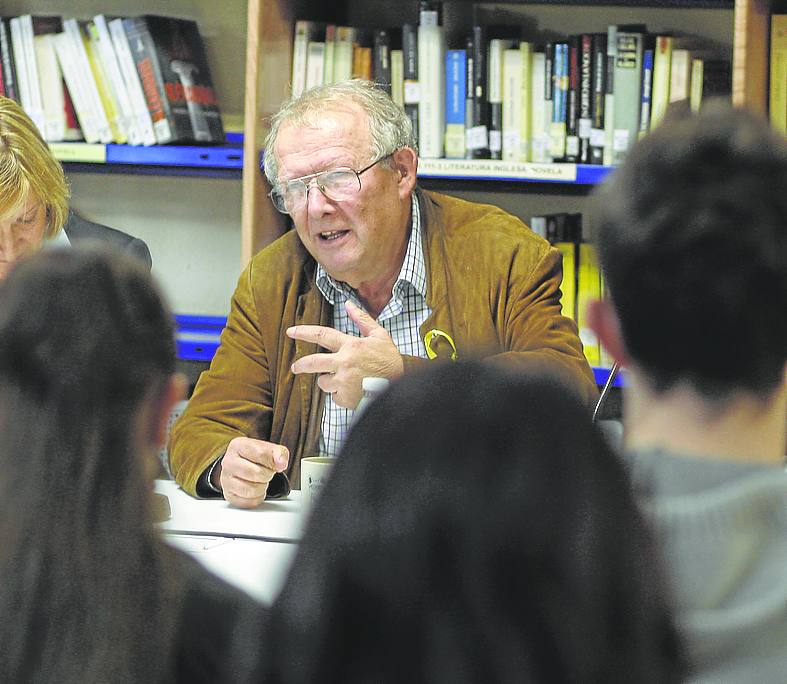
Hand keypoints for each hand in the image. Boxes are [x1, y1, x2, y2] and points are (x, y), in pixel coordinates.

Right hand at [214, 436, 288, 508]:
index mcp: (238, 446)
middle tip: (266, 471)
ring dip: (262, 487)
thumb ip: (279, 452)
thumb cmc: (254, 457)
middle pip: (258, 473)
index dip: (274, 461)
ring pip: (252, 490)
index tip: (279, 464)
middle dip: (268, 474)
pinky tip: (254, 488)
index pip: (261, 453)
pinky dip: (257, 498)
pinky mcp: (229, 495)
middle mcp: (228, 462)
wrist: (240, 466)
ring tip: (260, 480)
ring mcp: (226, 480)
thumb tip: (281, 463)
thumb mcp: (269, 448)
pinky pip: (249, 502)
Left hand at [287, 300, 403, 408]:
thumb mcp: (380, 336)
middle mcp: (344, 362)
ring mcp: (343, 381)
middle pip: (312, 362)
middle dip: (300, 365)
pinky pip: (335, 397)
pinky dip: (342, 396)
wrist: (400, 387)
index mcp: (351, 345)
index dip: (304, 332)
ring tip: (346, 382)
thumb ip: (362, 319)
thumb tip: (348, 304)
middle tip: (296, 367)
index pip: (322, 335)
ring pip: (323, 382)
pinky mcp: (346, 397)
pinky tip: (354, 392)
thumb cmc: (390, 361)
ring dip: (330, 382)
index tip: (290, 332)